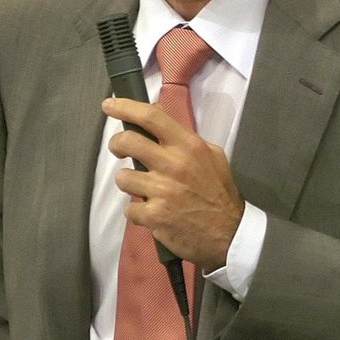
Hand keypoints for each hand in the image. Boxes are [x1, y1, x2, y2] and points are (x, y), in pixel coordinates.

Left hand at [102, 97, 243, 270]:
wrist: (229, 234)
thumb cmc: (220, 194)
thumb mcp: (213, 156)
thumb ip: (187, 140)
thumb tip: (159, 124)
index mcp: (189, 146)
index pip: (151, 117)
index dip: (126, 108)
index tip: (110, 106)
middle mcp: (173, 164)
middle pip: (128, 141)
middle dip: (116, 144)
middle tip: (119, 149)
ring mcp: (162, 191)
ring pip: (123, 177)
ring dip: (130, 183)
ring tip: (145, 189)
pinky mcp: (154, 216)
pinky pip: (130, 209)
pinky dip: (138, 212)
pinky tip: (152, 212)